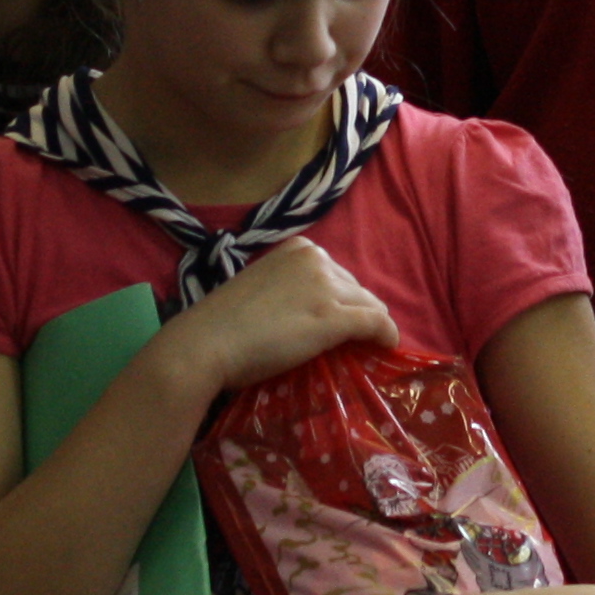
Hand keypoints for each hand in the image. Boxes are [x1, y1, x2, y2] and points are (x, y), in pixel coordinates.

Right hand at [163, 239, 397, 396]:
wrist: (207, 344)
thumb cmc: (221, 323)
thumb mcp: (260, 288)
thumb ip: (288, 289)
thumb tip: (307, 311)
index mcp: (296, 248)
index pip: (334, 272)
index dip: (339, 298)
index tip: (336, 318)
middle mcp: (316, 259)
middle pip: (353, 288)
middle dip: (353, 311)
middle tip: (346, 340)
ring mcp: (326, 288)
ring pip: (368, 306)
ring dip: (369, 326)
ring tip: (367, 346)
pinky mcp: (334, 318)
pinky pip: (376, 324)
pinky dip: (386, 335)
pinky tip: (387, 347)